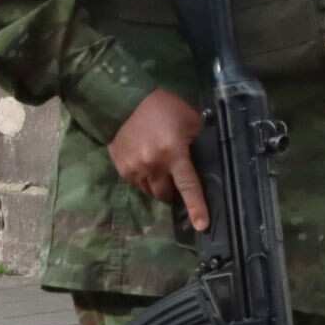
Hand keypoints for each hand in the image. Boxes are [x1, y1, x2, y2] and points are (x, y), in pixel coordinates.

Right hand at [108, 88, 211, 234]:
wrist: (126, 99)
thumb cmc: (164, 107)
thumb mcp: (190, 120)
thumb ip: (197, 141)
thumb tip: (203, 160)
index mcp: (173, 153)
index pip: (188, 186)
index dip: (196, 207)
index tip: (202, 226)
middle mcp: (153, 165)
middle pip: (166, 195)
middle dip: (173, 192)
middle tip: (176, 179)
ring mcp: (134, 168)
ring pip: (150, 191)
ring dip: (157, 185)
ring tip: (159, 168)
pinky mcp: (121, 167)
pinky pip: (136, 183)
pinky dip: (143, 178)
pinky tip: (145, 162)